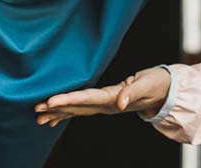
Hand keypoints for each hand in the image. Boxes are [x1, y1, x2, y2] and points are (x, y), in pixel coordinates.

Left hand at [34, 67, 170, 127]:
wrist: (163, 90)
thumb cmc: (155, 82)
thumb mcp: (147, 83)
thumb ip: (133, 92)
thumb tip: (119, 103)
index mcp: (113, 98)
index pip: (86, 99)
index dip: (68, 99)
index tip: (50, 100)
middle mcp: (106, 105)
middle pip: (77, 108)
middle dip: (56, 109)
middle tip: (36, 109)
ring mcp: (105, 107)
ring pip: (77, 111)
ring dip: (58, 113)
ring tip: (39, 117)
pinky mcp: (105, 104)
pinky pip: (83, 110)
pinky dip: (68, 113)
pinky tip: (55, 118)